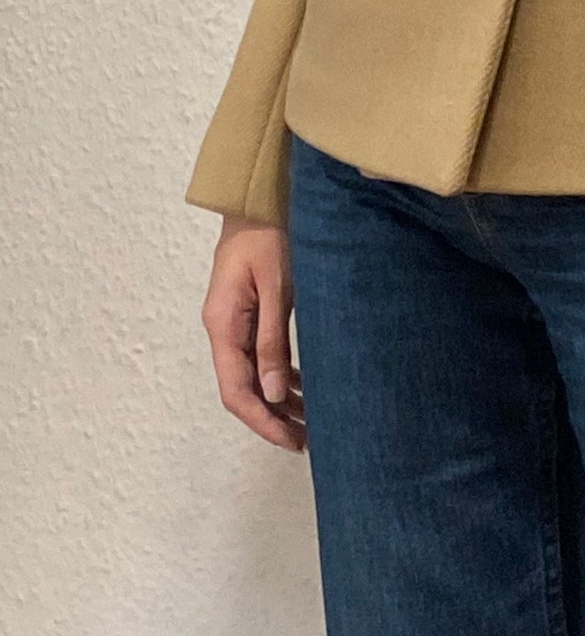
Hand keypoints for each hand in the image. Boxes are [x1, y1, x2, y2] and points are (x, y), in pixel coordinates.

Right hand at [200, 213, 306, 452]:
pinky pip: (259, 353)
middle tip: (306, 440)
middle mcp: (222, 327)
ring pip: (252, 373)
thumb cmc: (270, 233)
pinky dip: (280, 373)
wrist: (259, 195)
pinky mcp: (248, 310)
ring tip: (310, 421)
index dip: (262, 420)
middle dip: (272, 417)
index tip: (290, 440)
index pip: (236, 390)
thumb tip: (275, 393)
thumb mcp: (277, 286)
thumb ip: (273, 339)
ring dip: (278, 398)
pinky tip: (303, 386)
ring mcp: (233, 319)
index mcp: (222, 324)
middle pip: (242, 387)